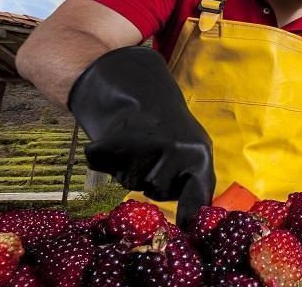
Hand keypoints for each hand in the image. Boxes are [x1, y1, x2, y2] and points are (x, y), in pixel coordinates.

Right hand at [68, 46, 214, 228]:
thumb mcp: (187, 141)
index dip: (191, 211)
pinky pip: (104, 165)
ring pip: (130, 183)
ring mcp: (151, 147)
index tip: (187, 226)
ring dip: (126, 166)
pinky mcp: (120, 142)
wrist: (125, 76)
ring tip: (131, 138)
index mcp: (201, 151)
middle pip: (157, 191)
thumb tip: (193, 215)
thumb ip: (189, 172)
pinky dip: (101, 154)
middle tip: (147, 148)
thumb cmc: (159, 115)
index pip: (200, 192)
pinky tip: (111, 135)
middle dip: (149, 177)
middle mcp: (181, 151)